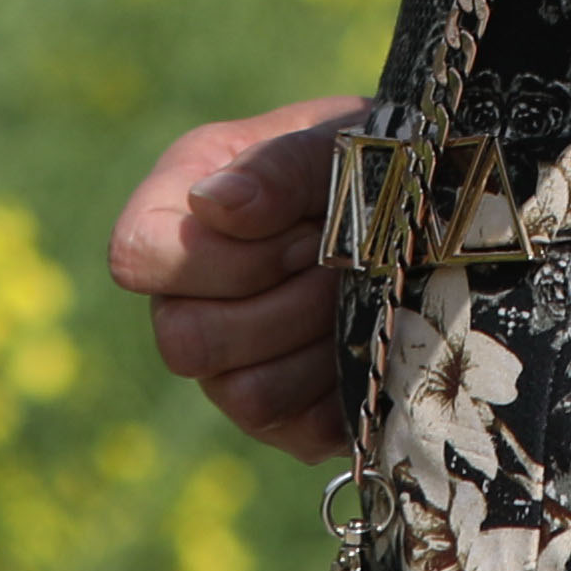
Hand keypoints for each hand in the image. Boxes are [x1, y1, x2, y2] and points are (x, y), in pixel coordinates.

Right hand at [107, 93, 370, 462]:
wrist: (436, 214)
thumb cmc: (372, 159)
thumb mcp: (336, 141)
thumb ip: (279, 166)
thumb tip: (213, 206)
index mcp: (177, 211)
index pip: (135, 255)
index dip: (215, 258)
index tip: (295, 233)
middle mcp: (185, 297)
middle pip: (184, 341)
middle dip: (283, 303)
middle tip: (338, 262)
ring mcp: (227, 366)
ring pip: (244, 395)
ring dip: (319, 340)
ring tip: (358, 294)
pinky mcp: (281, 419)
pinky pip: (296, 430)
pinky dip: (345, 383)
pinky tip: (367, 335)